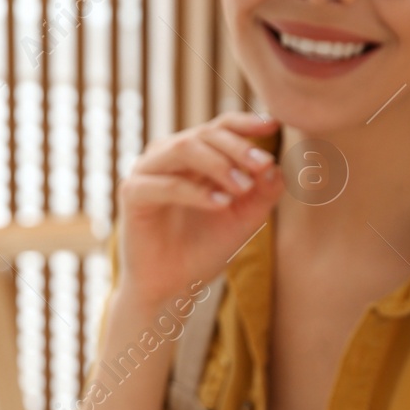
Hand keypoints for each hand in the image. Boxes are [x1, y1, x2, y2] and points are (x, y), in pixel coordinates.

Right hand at [116, 112, 283, 308]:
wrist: (173, 287)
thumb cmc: (205, 248)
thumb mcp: (244, 219)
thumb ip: (263, 193)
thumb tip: (276, 167)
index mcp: (194, 154)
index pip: (219, 127)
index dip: (246, 123)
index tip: (274, 126)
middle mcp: (168, 155)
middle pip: (204, 134)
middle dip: (237, 147)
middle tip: (262, 165)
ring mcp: (147, 171)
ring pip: (183, 149)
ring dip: (218, 164)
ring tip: (243, 187)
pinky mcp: (133, 194)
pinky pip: (165, 184)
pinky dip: (195, 192)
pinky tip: (221, 204)